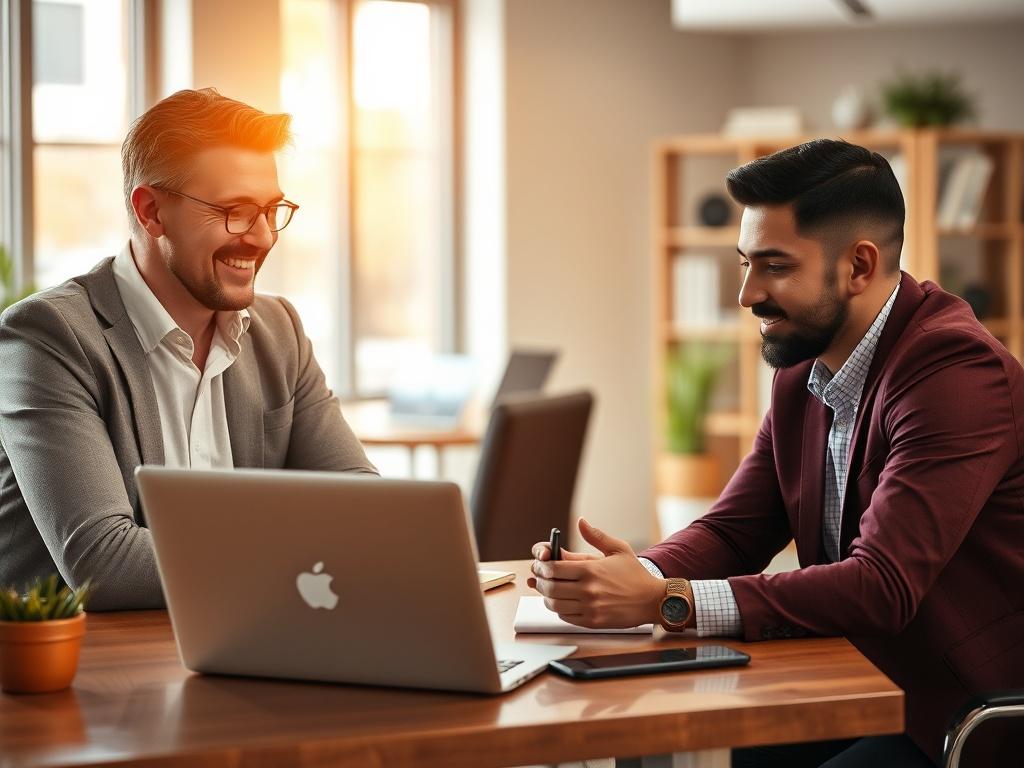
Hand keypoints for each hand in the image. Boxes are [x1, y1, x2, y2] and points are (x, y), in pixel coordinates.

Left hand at [528, 518, 664, 628]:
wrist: (653, 600)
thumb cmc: (635, 574)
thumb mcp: (618, 549)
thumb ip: (596, 536)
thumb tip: (581, 521)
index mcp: (591, 569)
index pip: (553, 568)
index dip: (541, 566)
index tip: (539, 565)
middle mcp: (588, 589)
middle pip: (550, 587)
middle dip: (540, 582)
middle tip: (538, 578)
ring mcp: (590, 608)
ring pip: (555, 604)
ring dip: (547, 597)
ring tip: (549, 590)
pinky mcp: (592, 622)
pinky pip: (566, 617)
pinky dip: (560, 610)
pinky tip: (564, 602)